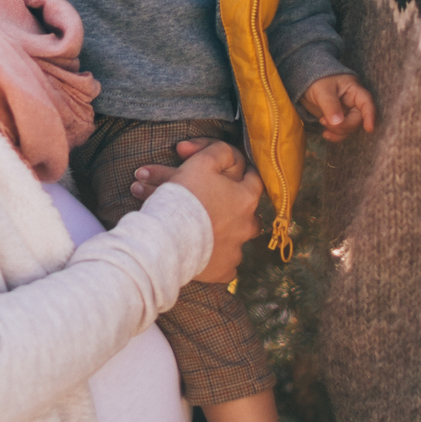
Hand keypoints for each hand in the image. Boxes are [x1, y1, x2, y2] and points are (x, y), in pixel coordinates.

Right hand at [130, 139, 261, 283]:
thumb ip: (220, 151)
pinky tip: (203, 252)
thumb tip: (228, 152)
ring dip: (220, 231)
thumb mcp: (202, 162)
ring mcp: (236, 250)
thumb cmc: (185, 196)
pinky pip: (225, 263)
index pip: (253, 178)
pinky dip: (215, 257)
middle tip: (206, 199)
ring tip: (197, 227)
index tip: (223, 166)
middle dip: (229, 203)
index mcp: (246, 198)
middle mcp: (247, 225)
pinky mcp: (223, 270)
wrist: (168, 237)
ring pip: (234, 237)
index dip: (238, 169)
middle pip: (246, 210)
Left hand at [299, 72, 376, 141]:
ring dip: (337, 130)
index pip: (366, 103)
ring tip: (322, 121)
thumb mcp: (322, 91)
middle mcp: (354, 102)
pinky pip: (343, 131)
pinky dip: (335, 135)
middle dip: (343, 125)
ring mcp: (348, 112)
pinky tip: (325, 134)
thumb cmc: (316, 81)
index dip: (370, 115)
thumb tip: (338, 122)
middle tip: (323, 120)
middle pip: (358, 119)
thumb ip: (330, 106)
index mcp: (354, 90)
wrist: (306, 85)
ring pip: (351, 127)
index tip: (369, 129)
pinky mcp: (340, 119)